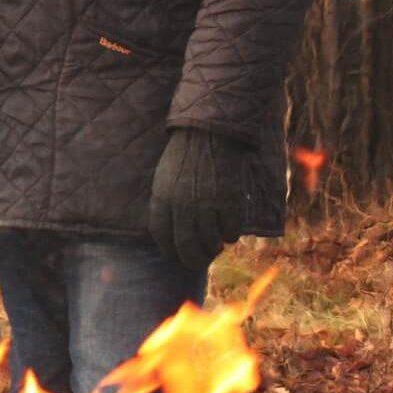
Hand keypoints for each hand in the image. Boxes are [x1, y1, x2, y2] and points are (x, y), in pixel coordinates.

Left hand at [148, 128, 248, 269]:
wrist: (211, 130)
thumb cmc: (186, 153)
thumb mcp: (165, 178)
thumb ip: (166, 203)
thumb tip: (172, 230)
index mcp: (162, 199)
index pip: (162, 237)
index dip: (170, 252)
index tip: (178, 257)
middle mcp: (182, 206)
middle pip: (186, 246)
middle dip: (194, 259)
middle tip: (201, 262)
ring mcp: (206, 204)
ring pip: (209, 241)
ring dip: (213, 249)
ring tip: (216, 248)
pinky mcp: (228, 200)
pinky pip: (230, 229)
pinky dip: (230, 235)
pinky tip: (230, 234)